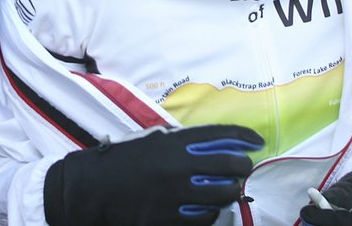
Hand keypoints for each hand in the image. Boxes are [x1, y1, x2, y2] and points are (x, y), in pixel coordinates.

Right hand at [43, 124, 264, 225]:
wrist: (94, 188)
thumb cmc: (123, 159)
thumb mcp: (152, 138)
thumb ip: (181, 139)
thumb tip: (215, 142)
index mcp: (173, 141)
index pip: (220, 135)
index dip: (244, 136)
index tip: (256, 140)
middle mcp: (177, 166)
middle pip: (229, 165)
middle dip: (243, 166)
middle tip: (244, 167)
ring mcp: (175, 194)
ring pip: (223, 194)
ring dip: (232, 191)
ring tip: (230, 189)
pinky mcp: (169, 218)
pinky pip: (205, 217)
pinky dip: (213, 212)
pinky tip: (212, 208)